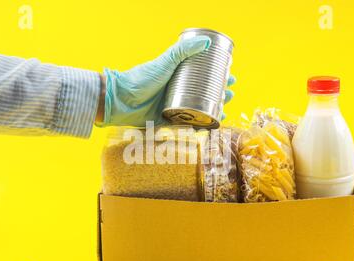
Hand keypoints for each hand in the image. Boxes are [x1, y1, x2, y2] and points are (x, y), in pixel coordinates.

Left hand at [97, 36, 235, 126]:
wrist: (123, 100)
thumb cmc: (142, 79)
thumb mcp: (165, 62)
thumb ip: (182, 51)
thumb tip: (206, 41)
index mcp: (178, 76)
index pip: (203, 75)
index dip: (217, 76)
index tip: (230, 76)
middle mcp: (178, 91)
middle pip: (204, 93)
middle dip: (220, 94)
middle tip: (230, 94)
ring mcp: (174, 106)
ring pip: (199, 109)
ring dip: (213, 110)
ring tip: (225, 110)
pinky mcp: (169, 121)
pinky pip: (188, 125)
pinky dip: (200, 126)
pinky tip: (211, 126)